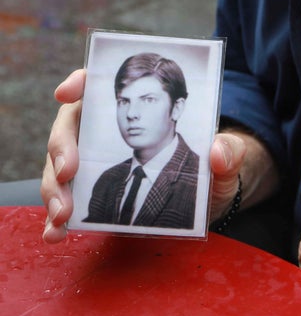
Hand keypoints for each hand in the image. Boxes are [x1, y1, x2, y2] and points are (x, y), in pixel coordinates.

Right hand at [40, 70, 271, 240]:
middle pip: (71, 125)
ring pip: (59, 166)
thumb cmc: (213, 166)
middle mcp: (106, 129)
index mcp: (138, 105)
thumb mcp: (227, 158)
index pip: (100, 82)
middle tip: (68, 171)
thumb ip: (229, 151)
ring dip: (54, 188)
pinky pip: (65, 202)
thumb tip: (219, 151)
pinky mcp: (90, 193)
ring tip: (62, 215)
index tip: (69, 92)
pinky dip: (54, 219)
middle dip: (62, 146)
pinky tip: (55, 233)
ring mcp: (93, 161)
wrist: (207, 199)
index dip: (80, 82)